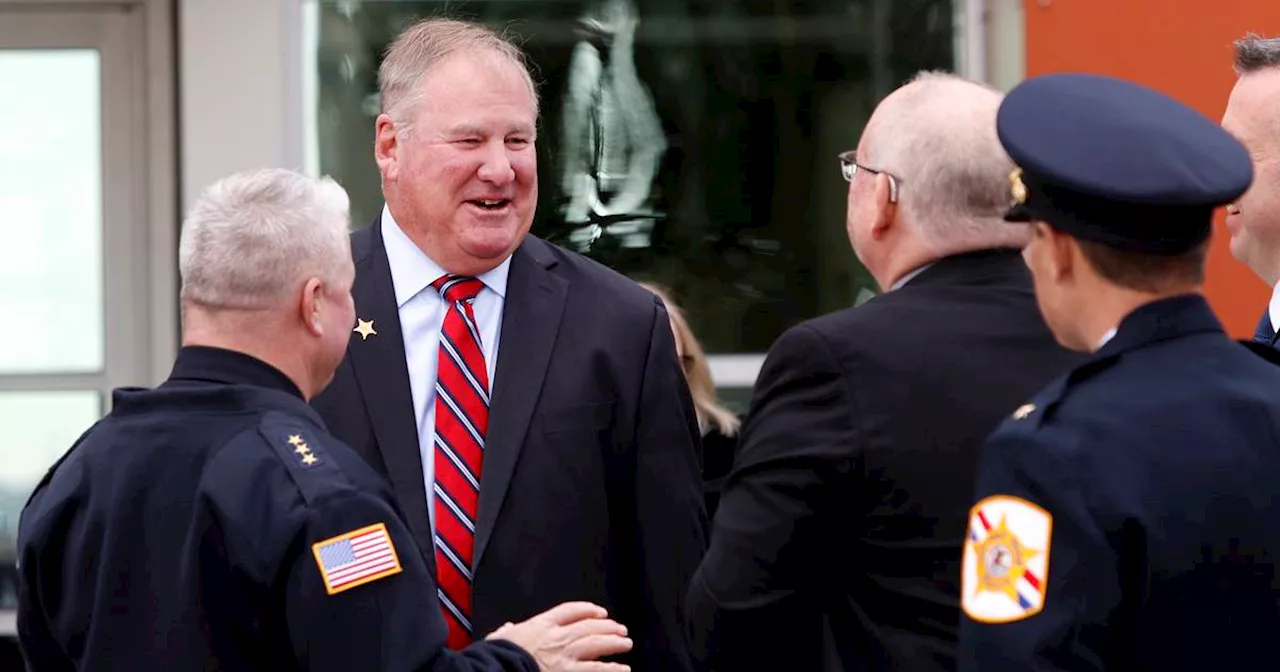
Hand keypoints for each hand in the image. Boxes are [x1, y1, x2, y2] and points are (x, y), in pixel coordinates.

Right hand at [486, 601, 632, 671]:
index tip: (599, 612)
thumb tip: (506, 628)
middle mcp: (557, 637)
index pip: (570, 610)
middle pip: (589, 625)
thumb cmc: (497, 656)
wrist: (497, 668)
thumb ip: (506, 632)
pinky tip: (624, 669)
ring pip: (597, 643)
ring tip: (626, 643)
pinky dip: (613, 669)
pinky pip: (597, 669)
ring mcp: (565, 655)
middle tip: (620, 628)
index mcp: (541, 625)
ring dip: (614, 642)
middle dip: (608, 626)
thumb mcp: (498, 639)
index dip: (587, 609)